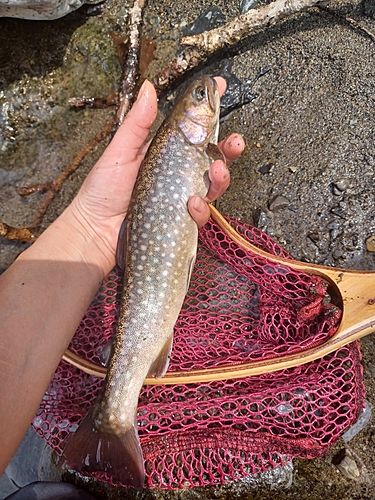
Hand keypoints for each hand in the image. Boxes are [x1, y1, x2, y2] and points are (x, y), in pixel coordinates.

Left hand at [68, 77, 244, 274]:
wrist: (95, 232)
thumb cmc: (102, 191)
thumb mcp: (119, 152)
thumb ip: (137, 123)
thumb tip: (148, 87)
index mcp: (163, 152)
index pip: (191, 129)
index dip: (207, 110)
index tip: (220, 87)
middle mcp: (176, 173)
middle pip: (211, 157)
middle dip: (229, 148)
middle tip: (235, 142)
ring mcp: (181, 197)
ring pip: (213, 185)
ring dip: (221, 177)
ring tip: (216, 171)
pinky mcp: (181, 219)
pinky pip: (201, 212)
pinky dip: (201, 208)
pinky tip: (191, 204)